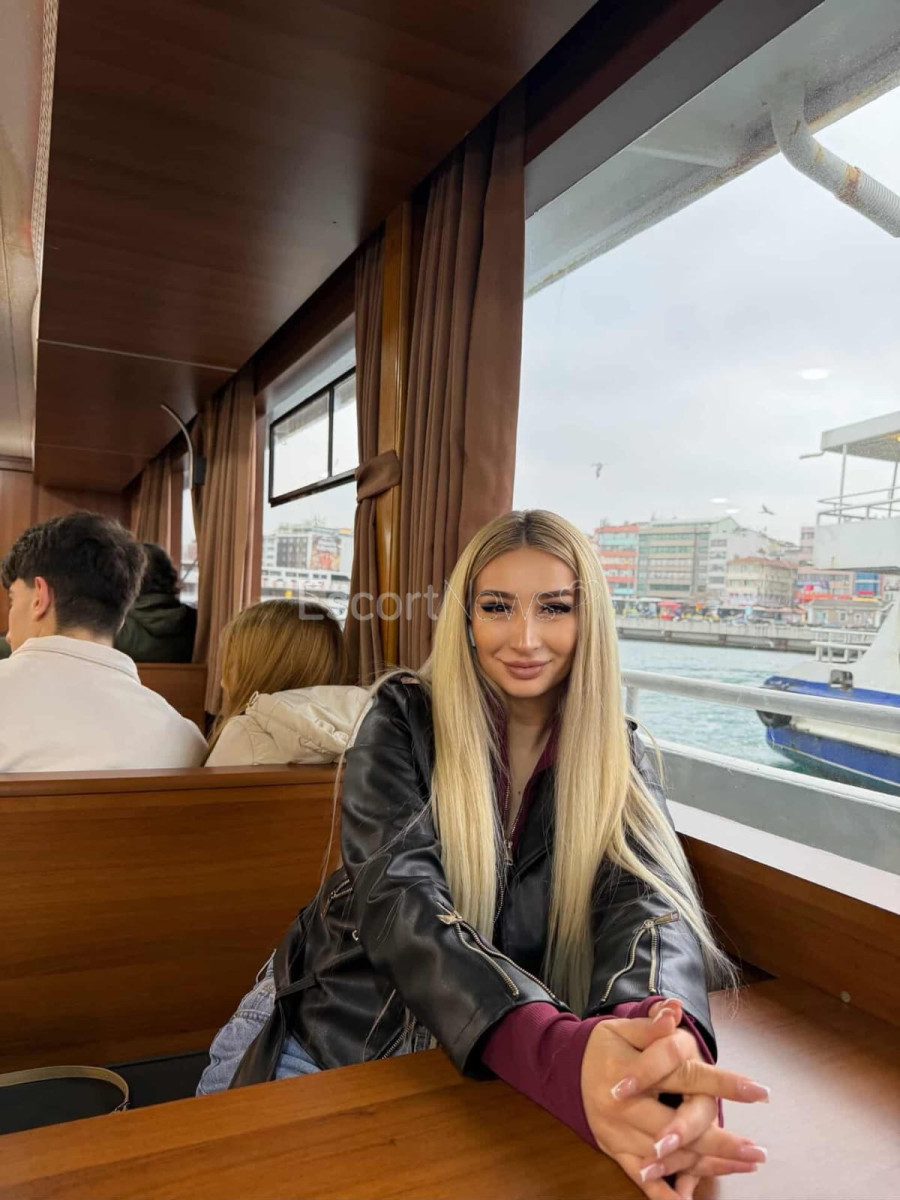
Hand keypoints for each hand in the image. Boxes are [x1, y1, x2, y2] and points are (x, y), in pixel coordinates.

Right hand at [580, 1004, 767, 1199]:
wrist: (565, 1070)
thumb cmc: (602, 1047)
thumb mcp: (622, 1029)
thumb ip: (651, 1026)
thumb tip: (675, 1011)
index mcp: (630, 1071)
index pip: (682, 1075)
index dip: (722, 1083)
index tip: (759, 1091)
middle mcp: (624, 1107)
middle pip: (679, 1126)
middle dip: (721, 1141)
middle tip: (756, 1152)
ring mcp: (619, 1133)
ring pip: (668, 1155)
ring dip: (707, 1165)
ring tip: (743, 1166)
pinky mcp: (615, 1151)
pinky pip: (642, 1178)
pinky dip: (664, 1193)